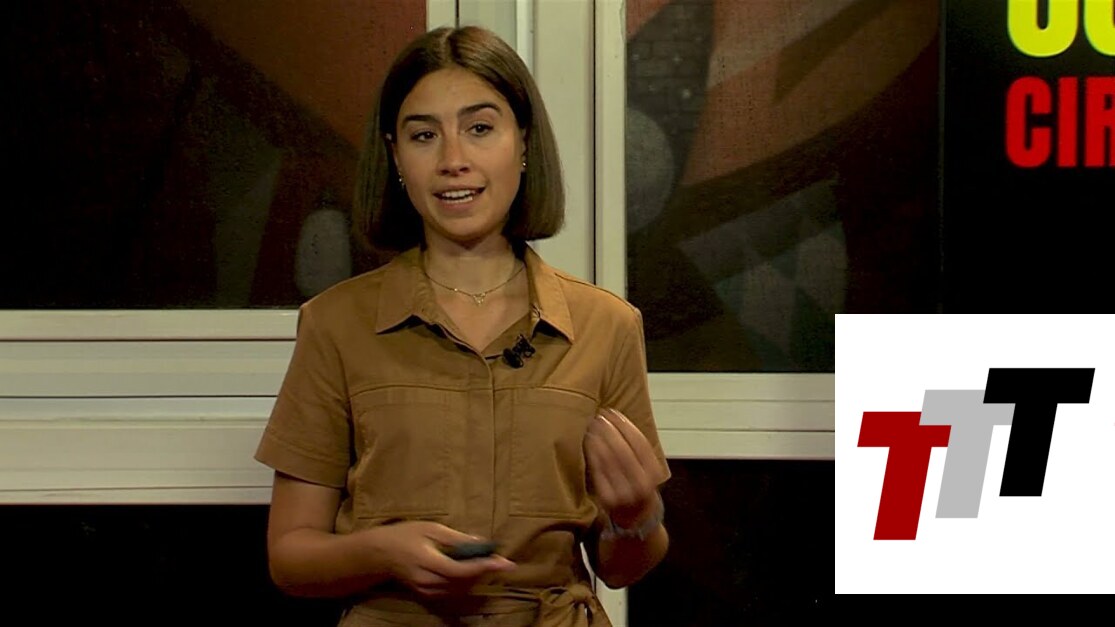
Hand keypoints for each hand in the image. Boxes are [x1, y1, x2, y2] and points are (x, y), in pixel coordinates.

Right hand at [376, 521, 514, 596]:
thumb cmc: (405, 535)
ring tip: (487, 563)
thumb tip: (481, 542)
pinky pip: (452, 592)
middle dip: (484, 572)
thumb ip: (456, 538)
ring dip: (476, 578)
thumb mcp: (431, 528)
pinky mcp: (427, 595)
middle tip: (499, 560)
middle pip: (464, 582)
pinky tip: (471, 571)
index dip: (485, 567)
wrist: (380, 554)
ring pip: (460, 589)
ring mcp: (426, 591)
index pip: (461, 570)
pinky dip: (466, 582)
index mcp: (427, 561)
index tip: (505, 563)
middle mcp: (427, 581)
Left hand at [584, 408, 662, 528]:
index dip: (625, 425)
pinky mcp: (607, 498)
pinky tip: (588, 442)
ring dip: (599, 439)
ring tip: (592, 426)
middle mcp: (641, 484)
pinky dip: (592, 453)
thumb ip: (639, 451)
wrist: (636, 519)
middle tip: (599, 416)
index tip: (614, 412)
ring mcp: (624, 493)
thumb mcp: (648, 470)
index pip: (640, 443)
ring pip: (609, 459)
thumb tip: (619, 419)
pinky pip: (598, 471)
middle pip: (623, 449)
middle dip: (610, 430)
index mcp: (654, 474)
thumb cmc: (640, 486)